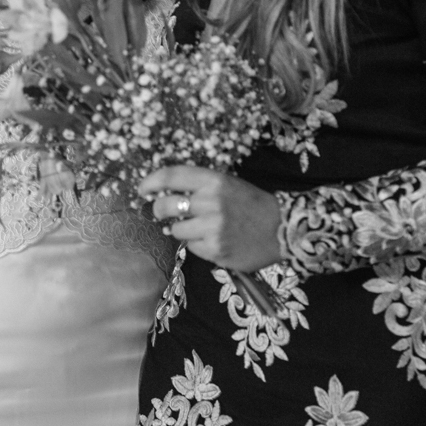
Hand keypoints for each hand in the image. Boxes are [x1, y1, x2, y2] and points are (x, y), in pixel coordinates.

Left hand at [140, 166, 281, 271]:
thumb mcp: (228, 185)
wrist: (283, 229)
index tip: (142, 189)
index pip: (171, 176)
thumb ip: (200, 187)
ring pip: (175, 230)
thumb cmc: (253, 205)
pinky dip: (197, 244)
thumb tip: (164, 193)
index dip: (151, 182)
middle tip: (162, 212)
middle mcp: (211, 202)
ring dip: (181, 229)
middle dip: (159, 209)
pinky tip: (213, 240)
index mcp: (214, 181)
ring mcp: (212, 228)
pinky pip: (191, 247)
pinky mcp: (215, 250)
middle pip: (165, 205)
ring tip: (200, 228)